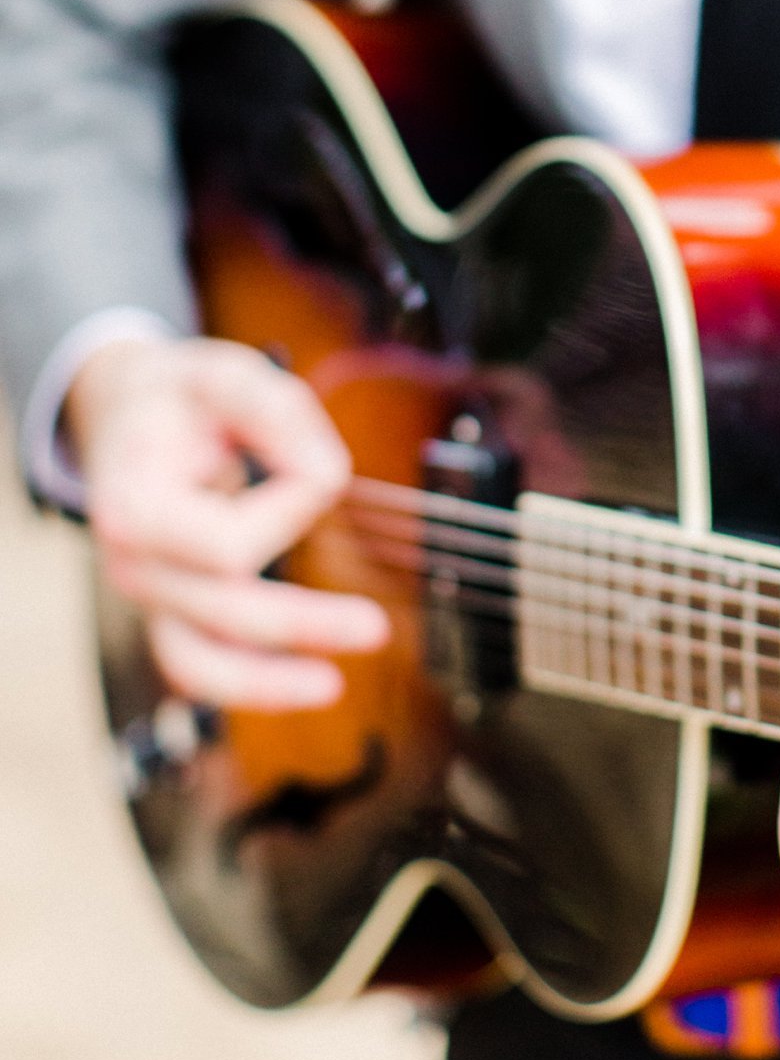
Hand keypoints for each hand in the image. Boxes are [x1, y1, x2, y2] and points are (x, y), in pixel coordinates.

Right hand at [70, 335, 388, 708]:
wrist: (122, 413)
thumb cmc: (179, 396)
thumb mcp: (227, 373)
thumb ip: (278, 412)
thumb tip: (328, 477)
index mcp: (136, 504)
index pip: (225, 545)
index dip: (287, 513)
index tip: (315, 465)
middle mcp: (134, 561)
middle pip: (222, 613)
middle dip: (302, 624)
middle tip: (375, 628)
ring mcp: (149, 592)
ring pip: (197, 663)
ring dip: (267, 683)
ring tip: (332, 686)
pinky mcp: (170, 608)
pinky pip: (201, 662)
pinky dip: (249, 682)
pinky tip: (306, 683)